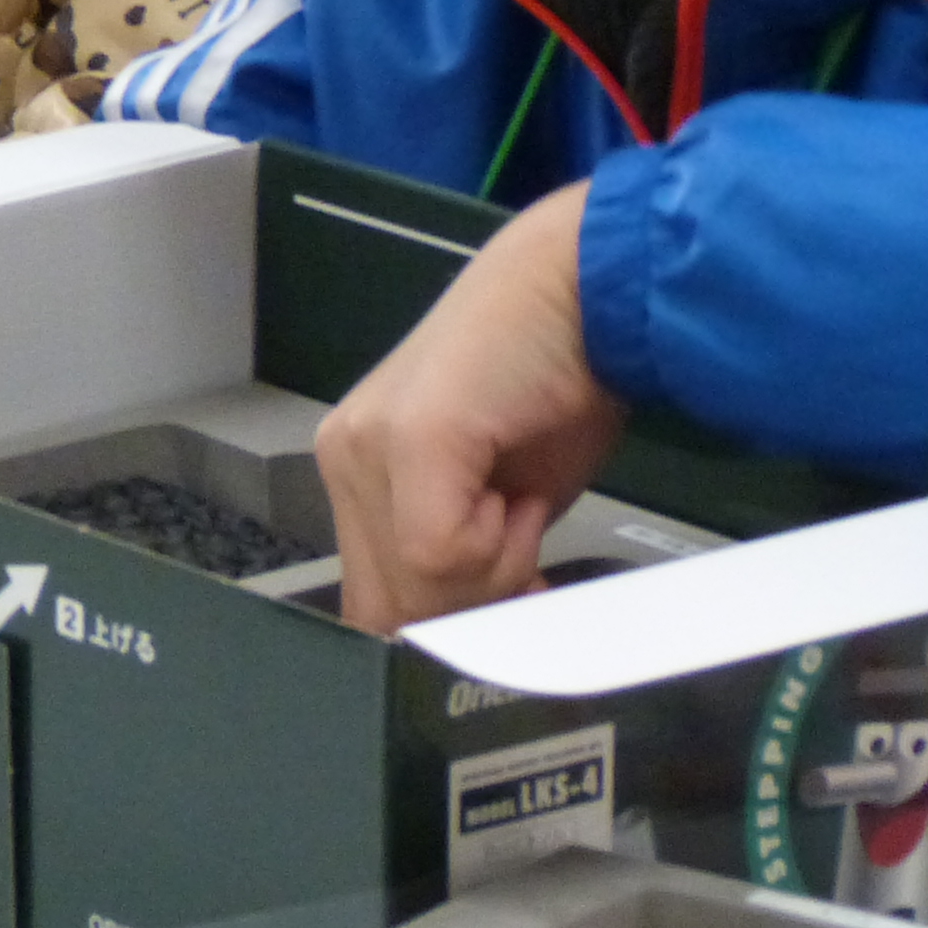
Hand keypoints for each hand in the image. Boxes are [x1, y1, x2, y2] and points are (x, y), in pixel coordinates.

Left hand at [317, 185, 625, 633]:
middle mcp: (345, 456)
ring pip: (420, 587)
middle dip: (472, 603)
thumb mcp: (502, 499)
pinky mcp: (410, 440)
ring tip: (517, 497)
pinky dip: (506, 546)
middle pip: (392, 607)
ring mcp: (368, 446)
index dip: (443, 624)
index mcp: (358, 469)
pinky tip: (520, 489)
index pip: (373, 602)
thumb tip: (461, 635)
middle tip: (521, 538)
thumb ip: (463, 558)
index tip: (505, 601)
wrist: (582, 292)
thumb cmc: (555, 386)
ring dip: (495, 570)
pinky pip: (446, 555)